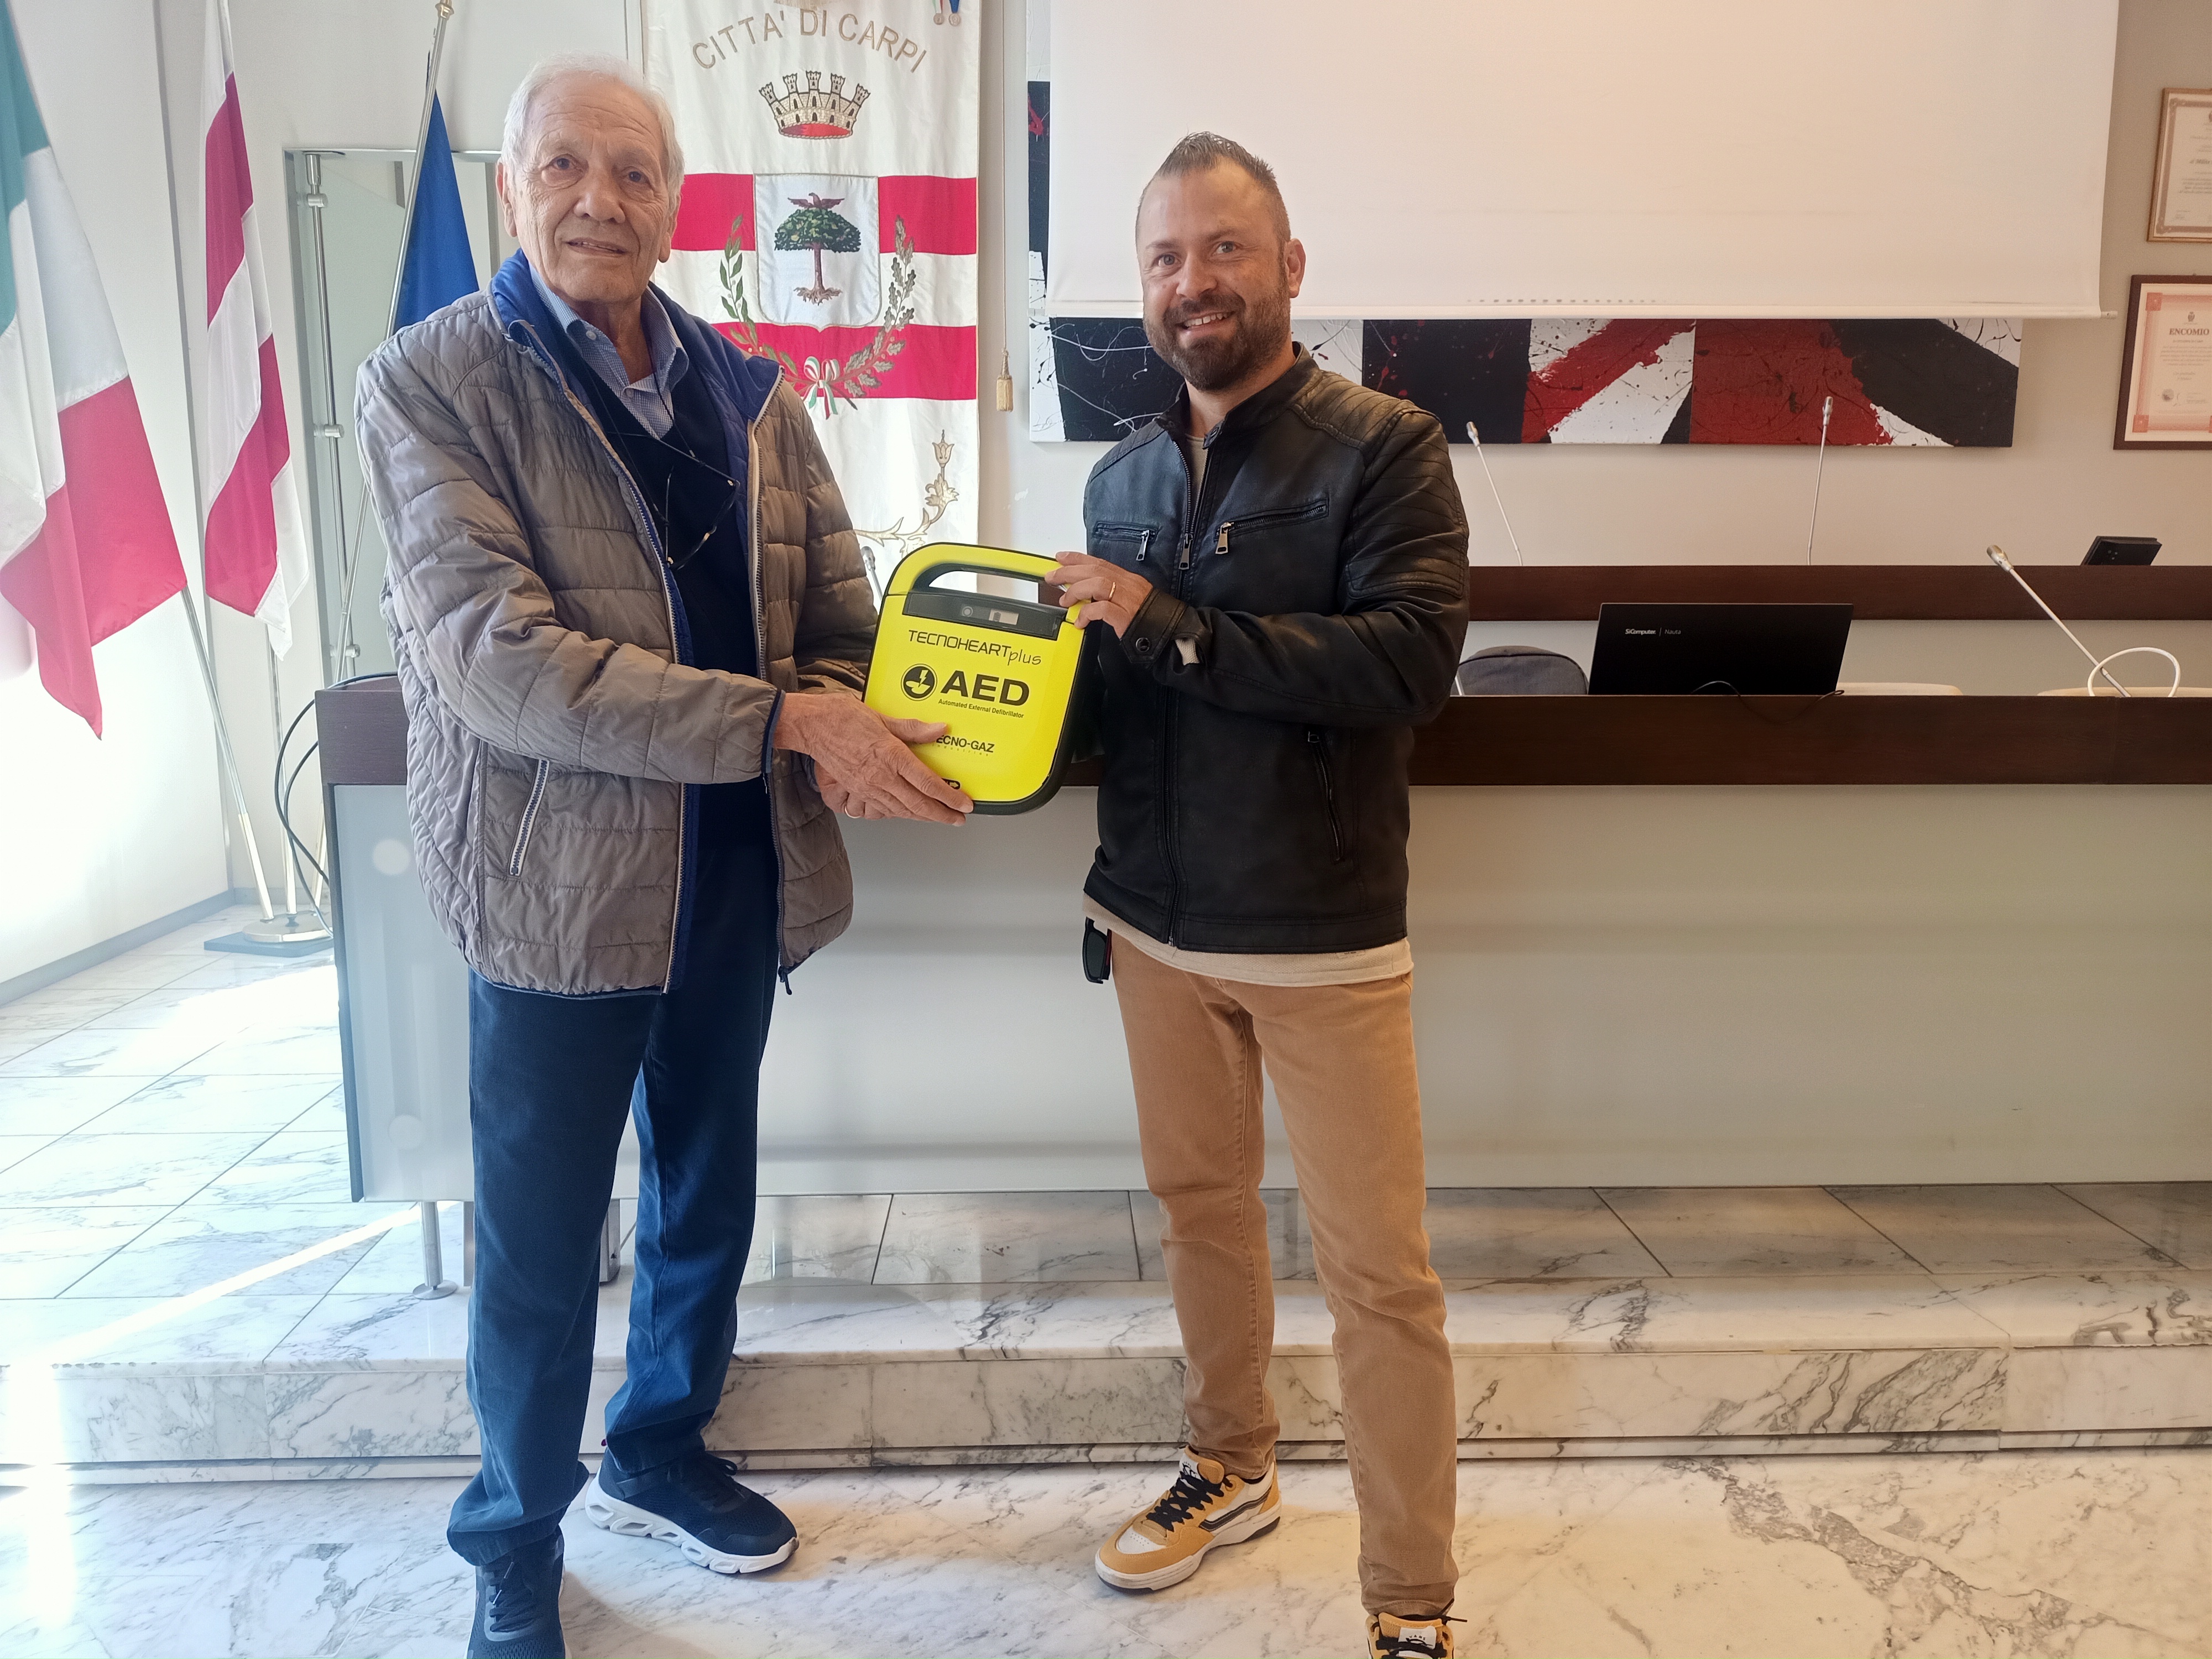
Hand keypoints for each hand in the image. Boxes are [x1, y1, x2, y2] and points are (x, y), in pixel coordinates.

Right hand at [775, 693, 972, 825]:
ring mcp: (868, 786)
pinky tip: (910, 813)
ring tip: (940, 818)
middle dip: (942, 815)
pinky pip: (884, 809)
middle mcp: (881, 776)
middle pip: (918, 804)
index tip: (965, 803)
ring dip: (924, 817)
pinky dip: (902, 814)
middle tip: (959, 819)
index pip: (928, 783)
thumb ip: (913, 729)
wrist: (811, 726)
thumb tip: (939, 730)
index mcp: (891, 756)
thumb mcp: (883, 718)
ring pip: (902, 810)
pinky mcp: (857, 790)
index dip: (949, 798)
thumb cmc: (842, 717)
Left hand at [1048, 553, 1153, 638]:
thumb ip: (1111, 593)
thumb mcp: (1130, 599)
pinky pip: (1102, 609)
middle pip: (1095, 570)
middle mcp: (1128, 585)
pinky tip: (1080, 621)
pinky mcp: (1126, 616)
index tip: (1061, 558)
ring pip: (1097, 584)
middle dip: (1069, 571)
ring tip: (1066, 600)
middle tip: (1053, 576)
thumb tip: (1087, 593)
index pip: (1099, 563)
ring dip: (1077, 590)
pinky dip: (1087, 613)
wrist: (1171, 633)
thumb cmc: (1150, 618)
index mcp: (1128, 579)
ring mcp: (1128, 599)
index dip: (1078, 558)